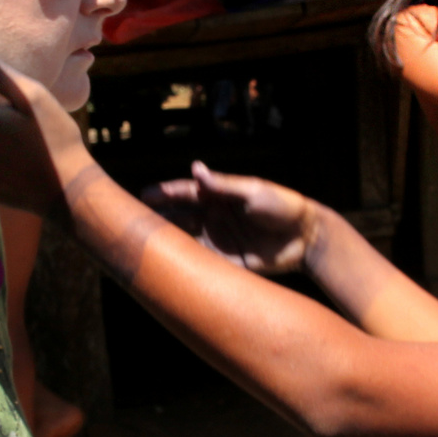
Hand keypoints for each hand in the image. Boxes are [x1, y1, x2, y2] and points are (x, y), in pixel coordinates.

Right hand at [142, 163, 317, 272]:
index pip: (186, 193)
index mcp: (219, 196)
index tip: (142, 195)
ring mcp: (219, 240)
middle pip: (179, 217)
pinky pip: (202, 264)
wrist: (307, 237)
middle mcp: (214, 217)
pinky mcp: (227, 262)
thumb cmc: (282, 206)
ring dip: (166, 243)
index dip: (164, 194)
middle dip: (157, 218)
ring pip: (185, 242)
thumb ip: (223, 185)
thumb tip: (195, 168)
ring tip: (143, 247)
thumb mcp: (254, 191)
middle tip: (131, 222)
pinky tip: (168, 269)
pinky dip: (185, 265)